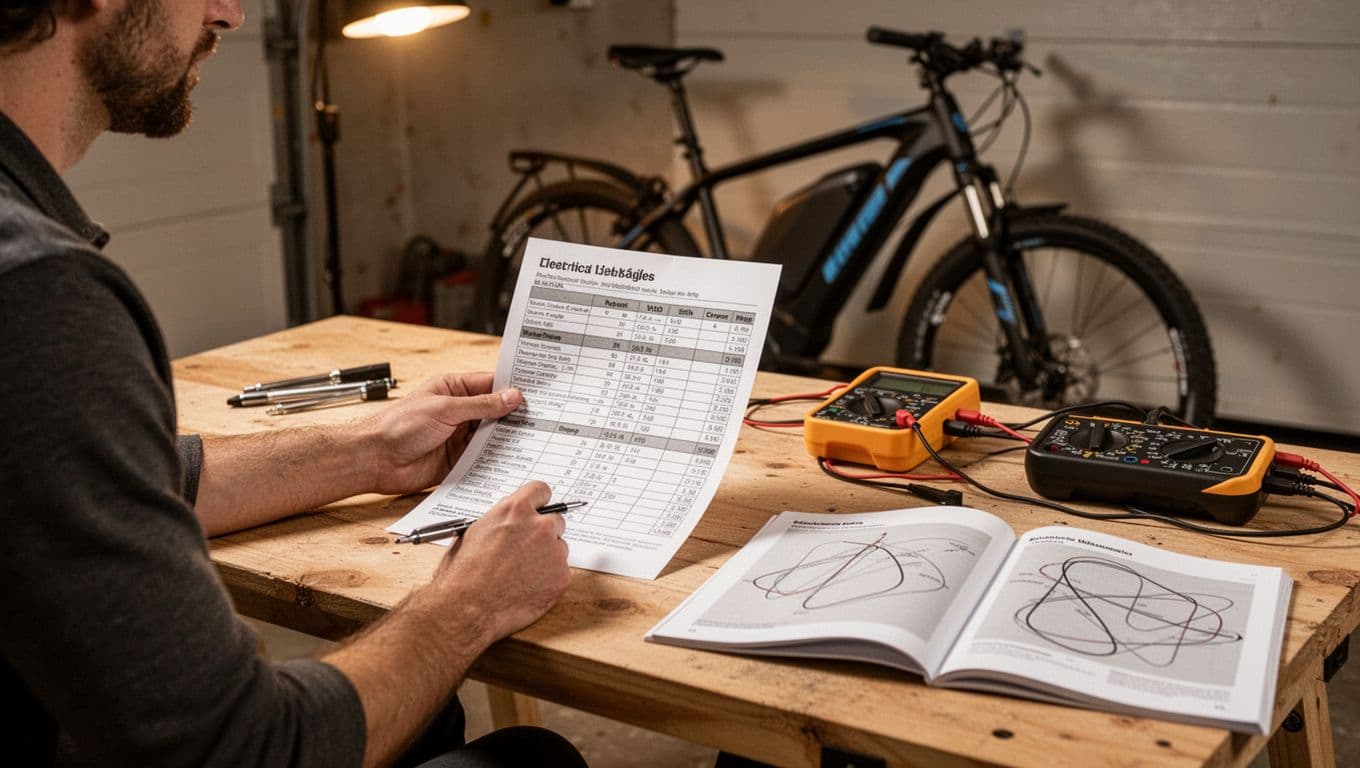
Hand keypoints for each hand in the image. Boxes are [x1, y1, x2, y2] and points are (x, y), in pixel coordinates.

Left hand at [360, 372, 521, 495]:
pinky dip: (496, 460)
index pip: (491, 385)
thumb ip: (481, 405)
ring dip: (508, 439)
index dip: (512, 388)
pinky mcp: (457, 461)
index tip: (537, 392)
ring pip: (492, 437)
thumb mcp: (444, 409)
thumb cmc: (398, 426)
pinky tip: (513, 460)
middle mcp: (459, 412)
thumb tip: (512, 397)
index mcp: (453, 389)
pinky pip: (483, 459)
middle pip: (495, 412)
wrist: (375, 459)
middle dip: (515, 416)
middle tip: (543, 418)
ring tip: (534, 439)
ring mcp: (459, 437)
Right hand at [434, 481, 570, 640]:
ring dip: (547, 558)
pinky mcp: (562, 576)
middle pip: (556, 520)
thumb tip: (506, 522)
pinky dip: (548, 580)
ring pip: (559, 548)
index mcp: (516, 510)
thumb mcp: (474, 532)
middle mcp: (540, 526)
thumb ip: (499, 521)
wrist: (467, 608)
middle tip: (526, 550)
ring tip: (521, 574)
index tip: (539, 508)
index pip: (541, 490)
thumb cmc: (463, 574)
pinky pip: (560, 573)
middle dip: (544, 533)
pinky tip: (527, 588)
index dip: (539, 502)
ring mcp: (554, 551)